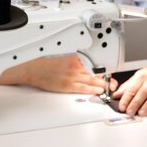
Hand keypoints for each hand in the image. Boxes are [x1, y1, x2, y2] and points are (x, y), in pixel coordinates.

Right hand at [0, 54, 118, 94]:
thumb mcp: (60, 56)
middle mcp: (74, 67)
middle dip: (105, 77)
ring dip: (102, 84)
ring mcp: (71, 76)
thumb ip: (73, 58)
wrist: (32, 69)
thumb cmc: (43, 63)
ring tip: (109, 87)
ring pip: (91, 80)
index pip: (92, 62)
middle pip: (94, 72)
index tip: (109, 68)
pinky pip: (83, 88)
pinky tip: (98, 91)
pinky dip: (92, 89)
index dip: (102, 66)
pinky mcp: (67, 86)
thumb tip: (82, 60)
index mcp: (73, 58)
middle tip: (113, 82)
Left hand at [112, 58, 146, 115]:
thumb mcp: (137, 76)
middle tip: (129, 112)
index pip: (132, 89)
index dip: (126, 98)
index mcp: (141, 78)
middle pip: (142, 93)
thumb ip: (126, 87)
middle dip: (135, 104)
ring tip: (141, 113)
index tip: (121, 106)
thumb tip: (116, 95)